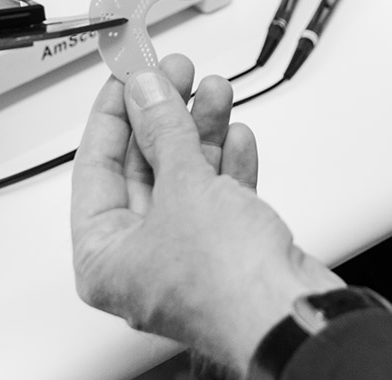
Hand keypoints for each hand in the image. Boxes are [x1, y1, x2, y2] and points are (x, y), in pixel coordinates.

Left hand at [72, 54, 343, 375]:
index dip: (113, 112)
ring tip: (212, 90)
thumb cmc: (228, 287)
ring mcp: (184, 252)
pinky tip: (236, 135)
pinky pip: (216, 194)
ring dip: (200, 130)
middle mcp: (140, 257)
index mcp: (104, 256)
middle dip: (164, 114)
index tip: (125, 75)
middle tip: (174, 73)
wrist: (295, 318)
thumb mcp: (184, 187)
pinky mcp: (224, 249)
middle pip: (145, 165)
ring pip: (184, 175)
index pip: (96, 165)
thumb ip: (162, 130)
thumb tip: (145, 90)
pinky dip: (226, 162)